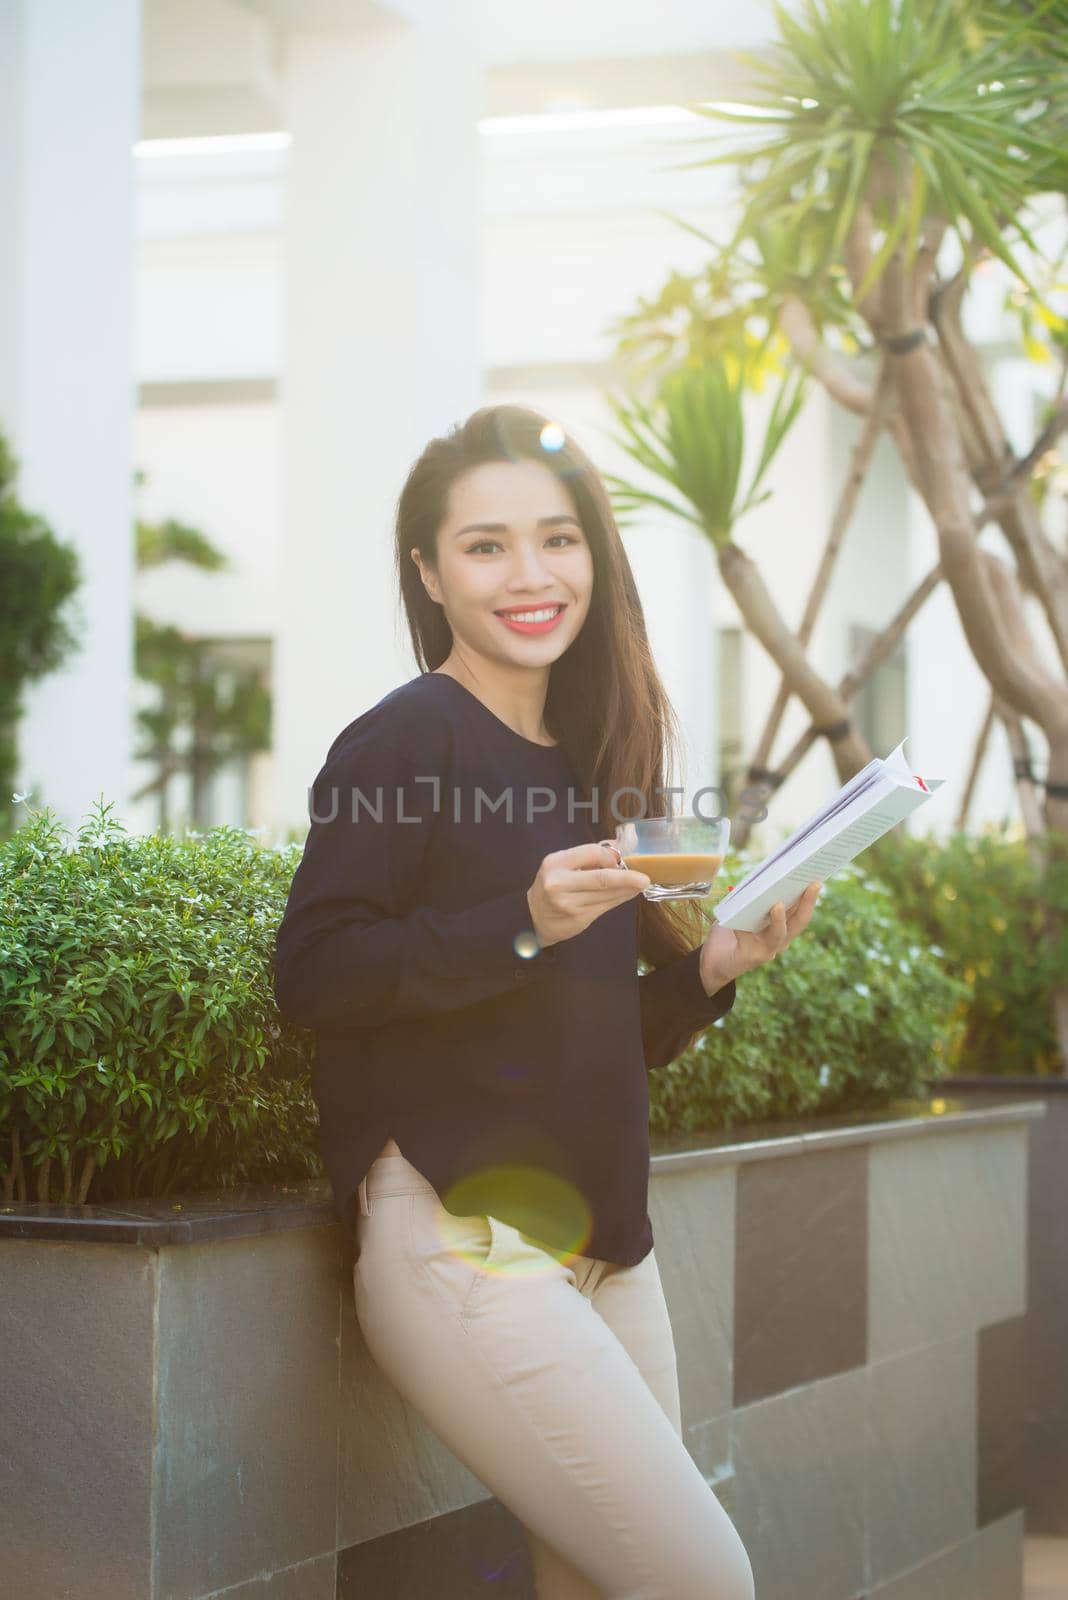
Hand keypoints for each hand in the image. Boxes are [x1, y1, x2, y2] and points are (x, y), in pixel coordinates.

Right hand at [527, 842, 649, 947]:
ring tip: (640, 884)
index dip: (610, 857)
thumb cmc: (552, 886)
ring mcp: (569, 903)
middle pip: (602, 878)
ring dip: (628, 889)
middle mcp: (560, 883)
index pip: (592, 853)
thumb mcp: (561, 865)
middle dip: (627, 877)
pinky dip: (620, 898)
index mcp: (556, 863)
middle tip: (644, 878)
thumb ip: (587, 856)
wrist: (533, 917)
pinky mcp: (579, 919)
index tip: (620, 860)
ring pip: (607, 894)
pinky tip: (628, 894)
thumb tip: (619, 845)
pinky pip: (606, 906)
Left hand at [698, 881, 822, 992]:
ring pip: (779, 934)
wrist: (713, 961)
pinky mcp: (750, 957)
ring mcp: (767, 950)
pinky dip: (742, 927)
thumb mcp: (743, 909)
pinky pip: (748, 938)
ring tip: (778, 905)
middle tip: (813, 884)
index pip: (801, 911)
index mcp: (783, 927)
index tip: (816, 879)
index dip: (810, 896)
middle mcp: (780, 940)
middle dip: (807, 903)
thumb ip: (753, 897)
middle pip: (799, 922)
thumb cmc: (731, 930)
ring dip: (779, 919)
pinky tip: (735, 920)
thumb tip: (759, 877)